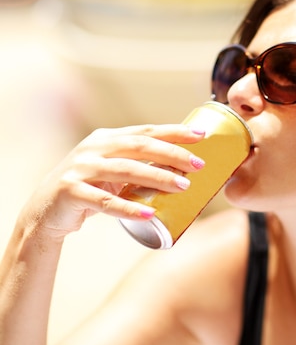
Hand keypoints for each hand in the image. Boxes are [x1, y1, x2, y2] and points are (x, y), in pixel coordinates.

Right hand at [21, 124, 205, 238]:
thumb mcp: (112, 170)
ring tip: (184, 186)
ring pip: (125, 170)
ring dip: (157, 178)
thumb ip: (139, 164)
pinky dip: (129, 208)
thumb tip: (184, 166)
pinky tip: (150, 213)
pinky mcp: (70, 192)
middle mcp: (93, 148)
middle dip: (172, 153)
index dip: (174, 132)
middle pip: (138, 146)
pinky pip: (105, 202)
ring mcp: (80, 169)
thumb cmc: (90, 189)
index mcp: (106, 138)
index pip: (145, 131)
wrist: (45, 212)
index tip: (201, 135)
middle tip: (198, 165)